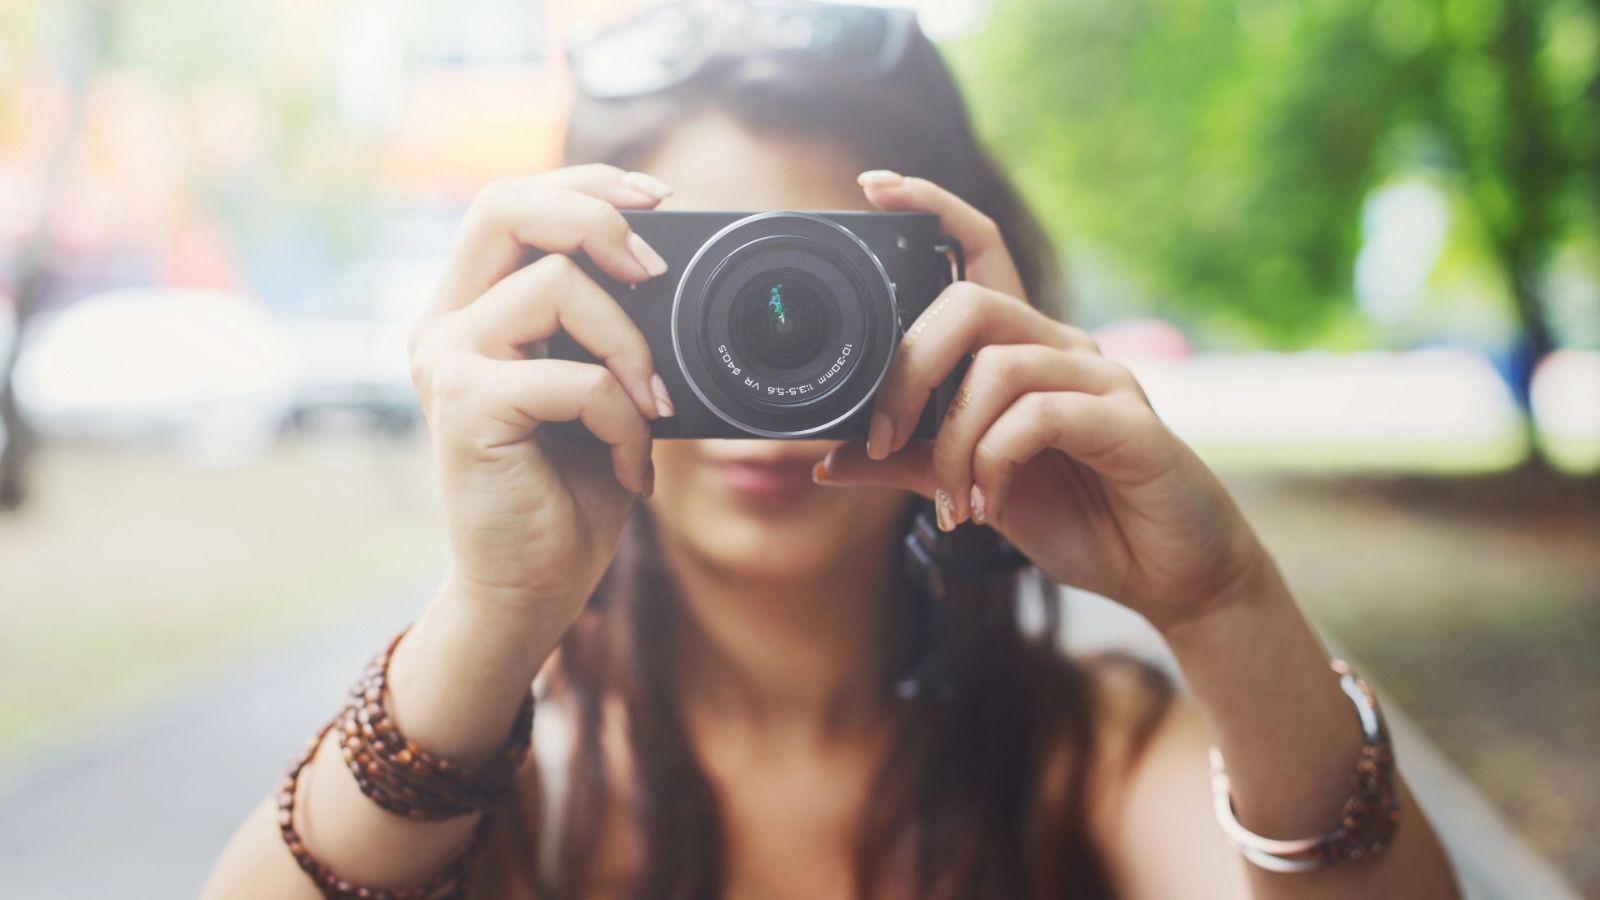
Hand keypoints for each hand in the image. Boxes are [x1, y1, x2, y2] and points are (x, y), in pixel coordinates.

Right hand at [408, 165, 677, 624]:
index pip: (511, 203)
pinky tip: (631, 467)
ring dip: (630, 347)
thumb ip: (607, 327)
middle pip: (504, 205)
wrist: (531, 589)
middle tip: (656, 268)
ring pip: (553, 287)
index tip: (660, 198)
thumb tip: (665, 270)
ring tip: (651, 410)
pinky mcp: (465, 409)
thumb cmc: (570, 491)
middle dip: (595, 216)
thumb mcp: (598, 388)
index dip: (585, 184)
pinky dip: (623, 420)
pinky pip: (574, 378)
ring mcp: (446, 363)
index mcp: (471, 310)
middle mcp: (445, 325)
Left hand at [817, 170, 1267, 630]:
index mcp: (1023, 350)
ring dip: (953, 444)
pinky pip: (1039, 416)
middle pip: (971, 305)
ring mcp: (1099, 380)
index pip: (980, 251)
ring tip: (953, 501)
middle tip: (882, 437)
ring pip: (998, 368)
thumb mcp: (973, 485)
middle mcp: (1062, 349)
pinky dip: (995, 463)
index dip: (933, 210)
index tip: (875, 186)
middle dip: (910, 369)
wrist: (1164, 571)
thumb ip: (909, 464)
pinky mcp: (1127, 423)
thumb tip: (828, 461)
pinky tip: (989, 504)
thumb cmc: (1077, 516)